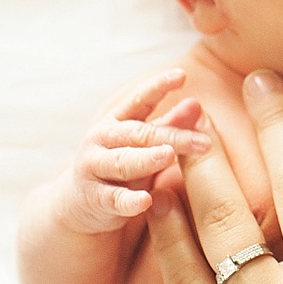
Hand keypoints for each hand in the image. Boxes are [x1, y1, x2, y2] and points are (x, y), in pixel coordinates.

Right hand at [53, 68, 209, 233]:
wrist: (78, 208)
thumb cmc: (120, 172)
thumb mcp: (143, 146)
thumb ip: (169, 126)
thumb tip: (196, 104)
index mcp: (118, 121)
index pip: (140, 99)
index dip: (159, 86)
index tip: (181, 75)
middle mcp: (102, 139)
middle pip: (140, 134)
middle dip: (172, 136)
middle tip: (204, 142)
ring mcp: (94, 167)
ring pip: (123, 161)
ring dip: (146, 159)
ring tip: (168, 155)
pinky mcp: (93, 198)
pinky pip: (113, 198)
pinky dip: (129, 201)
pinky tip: (145, 201)